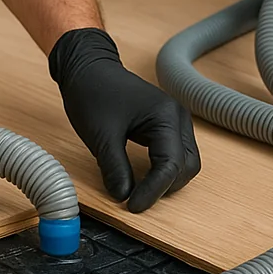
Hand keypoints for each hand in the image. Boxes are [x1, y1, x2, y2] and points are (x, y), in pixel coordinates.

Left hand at [48, 27, 200, 211]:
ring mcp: (174, 118)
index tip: (133, 206)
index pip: (170, 165)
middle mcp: (177, 116)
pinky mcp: (166, 122)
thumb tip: (124, 197)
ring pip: (184, 161)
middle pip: (186, 165)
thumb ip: (115, 169)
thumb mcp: (101, 136)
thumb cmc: (93, 93)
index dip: (153, 191)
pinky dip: (163, 168)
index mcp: (166, 115)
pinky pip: (174, 152)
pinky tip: (144, 176)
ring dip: (166, 179)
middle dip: (165, 186)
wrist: (86, 67)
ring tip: (140, 191)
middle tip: (137, 201)